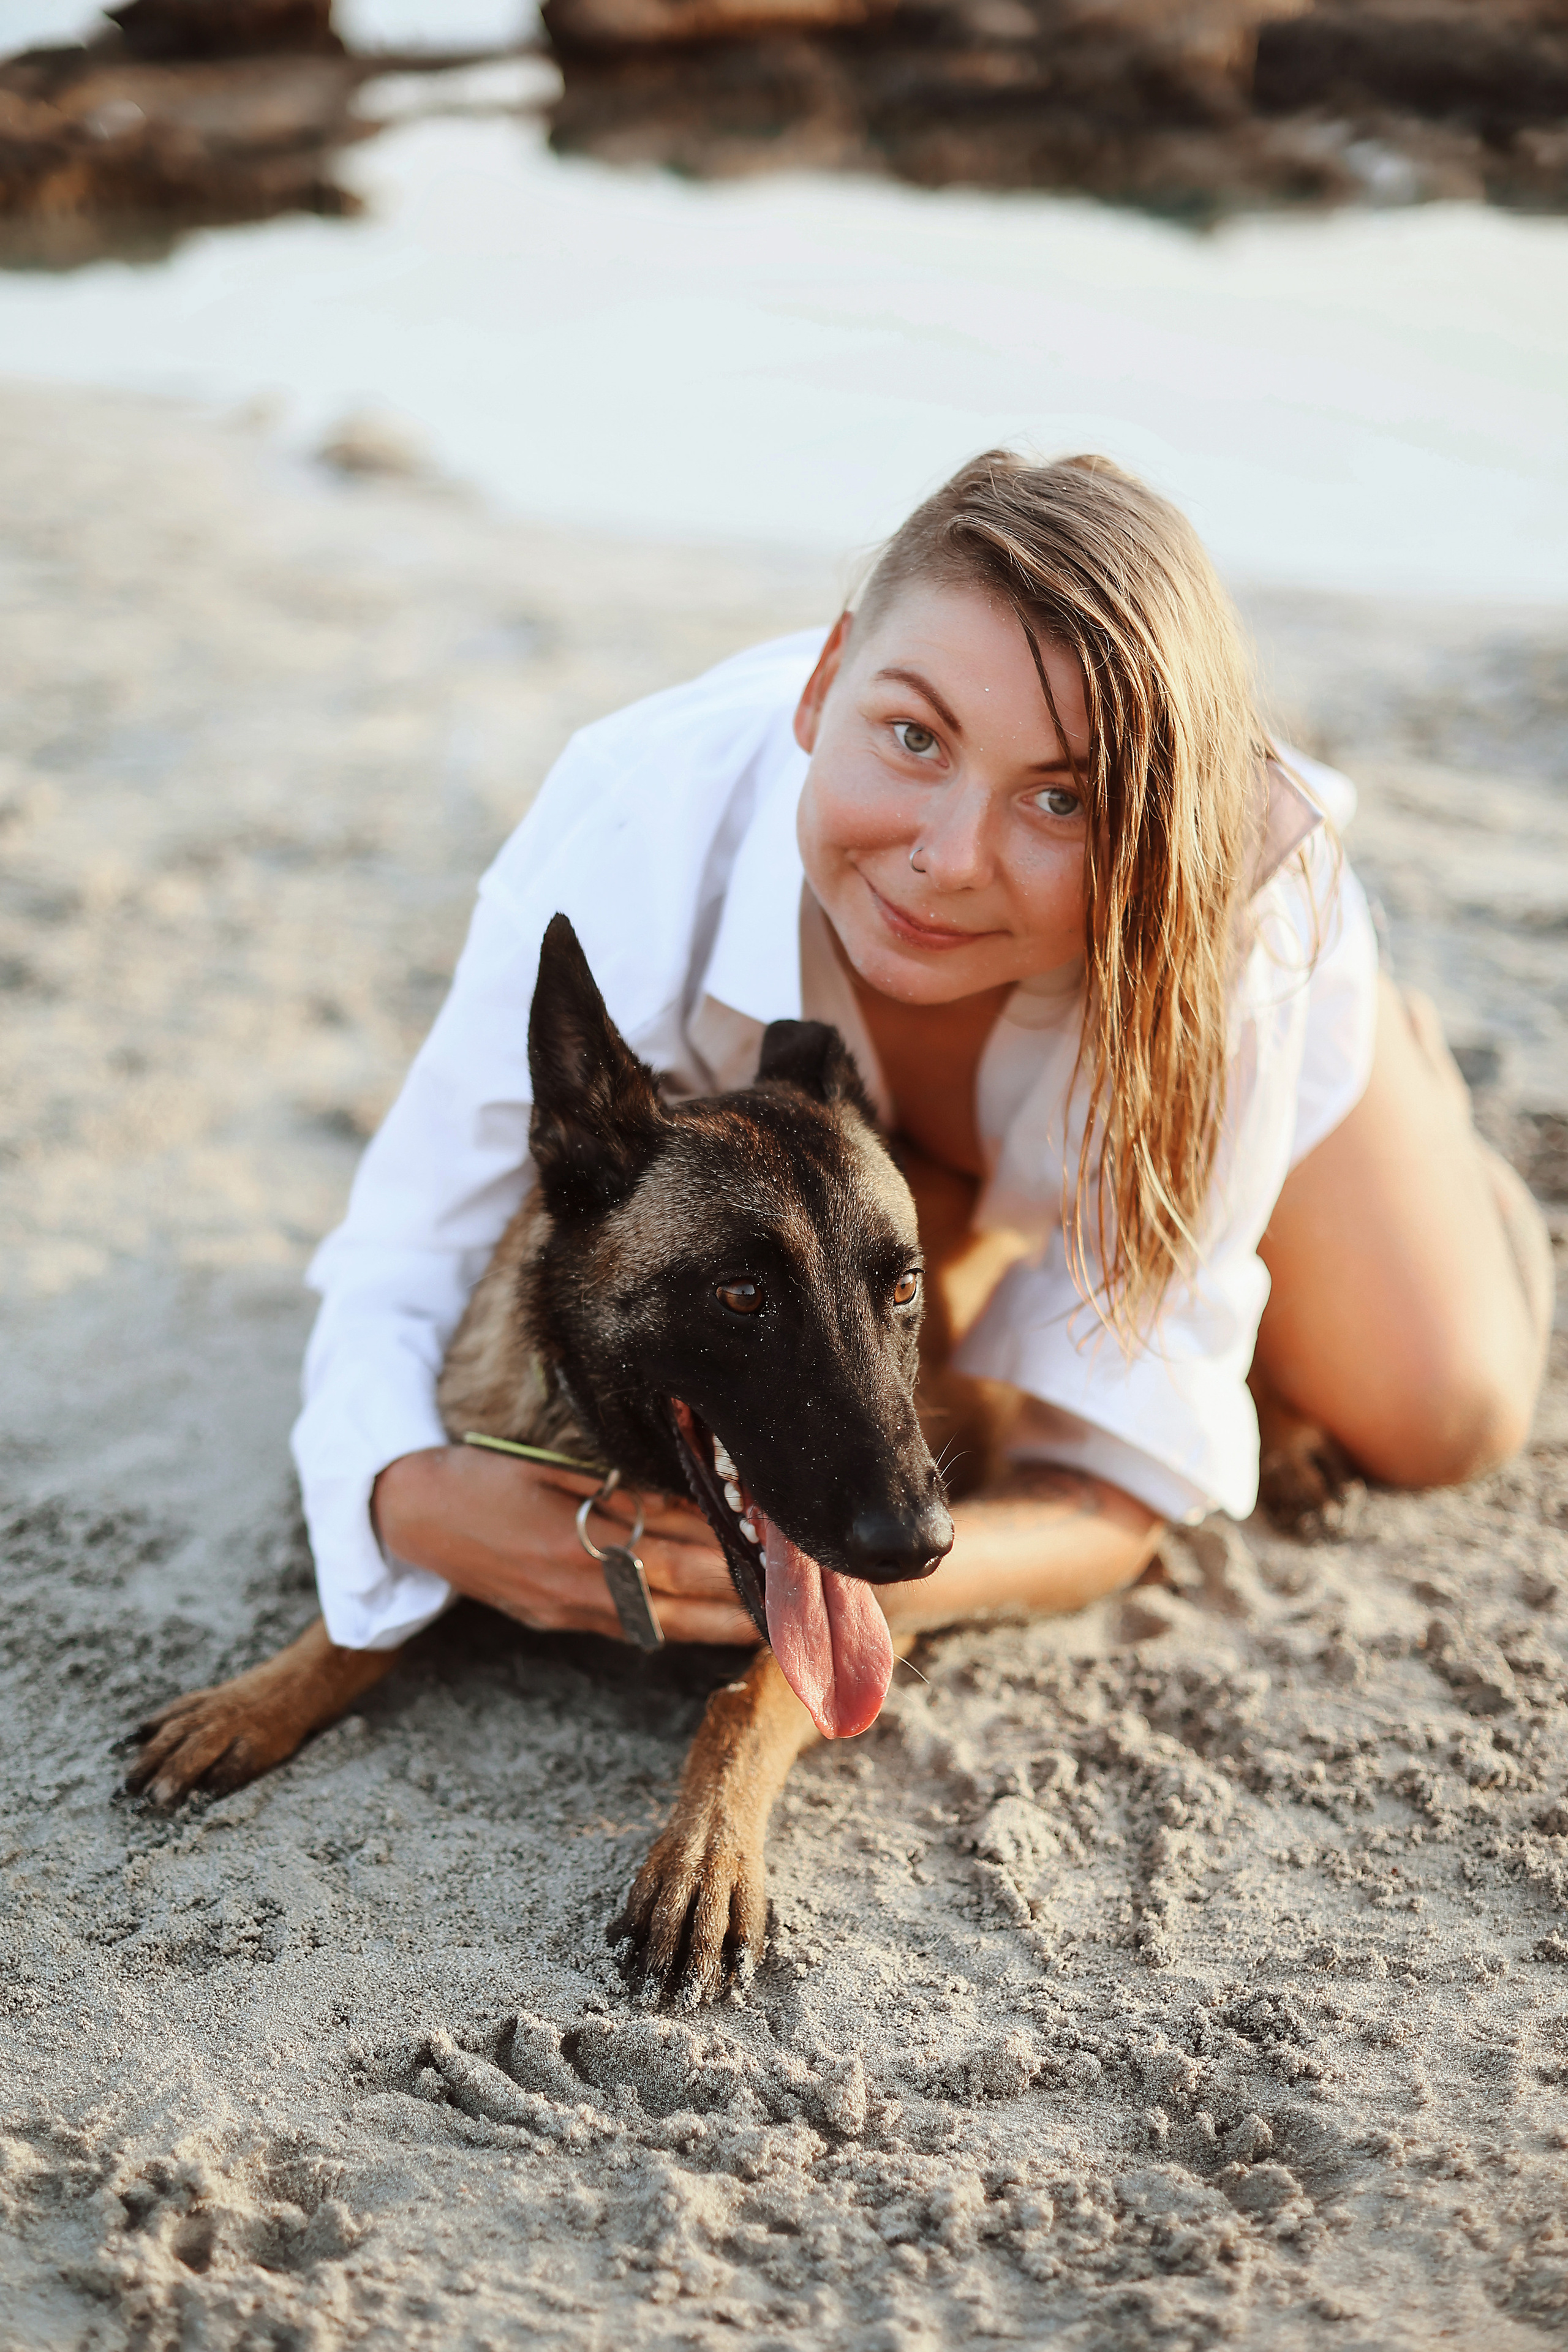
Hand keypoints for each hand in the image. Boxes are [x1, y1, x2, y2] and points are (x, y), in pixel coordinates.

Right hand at [371, 1445, 758, 1647]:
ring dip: (719, 1625)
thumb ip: (617, 1487)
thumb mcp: (547, 1468)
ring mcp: (567, 1609)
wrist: (407, 1513)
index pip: (676, 1549)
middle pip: (679, 1592)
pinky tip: (712, 1627)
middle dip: (743, 1597)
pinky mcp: (556, 1619)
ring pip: (661, 1622)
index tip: (783, 1551)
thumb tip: (687, 1497)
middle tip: (801, 1602)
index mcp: (578, 1538)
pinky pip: (629, 1628)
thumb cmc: (480, 1475)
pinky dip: (676, 1627)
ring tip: (775, 1627)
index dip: (732, 1553)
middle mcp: (578, 1583)